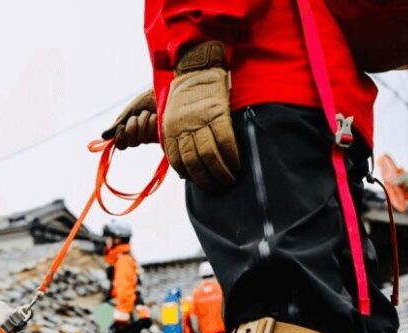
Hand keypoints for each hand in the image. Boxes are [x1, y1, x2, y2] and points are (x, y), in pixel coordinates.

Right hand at [102, 89, 159, 149]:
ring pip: (140, 138)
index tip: (121, 126)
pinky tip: (155, 115)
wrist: (159, 94)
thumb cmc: (144, 101)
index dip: (120, 138)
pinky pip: (151, 134)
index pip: (121, 145)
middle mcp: (139, 137)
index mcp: (129, 133)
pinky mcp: (161, 135)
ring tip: (147, 113)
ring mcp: (150, 137)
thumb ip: (116, 126)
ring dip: (142, 121)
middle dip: (132, 127)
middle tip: (136, 117)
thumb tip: (103, 137)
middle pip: (130, 143)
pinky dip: (150, 122)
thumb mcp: (127, 113)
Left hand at [162, 41, 239, 190]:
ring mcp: (201, 119)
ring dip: (220, 171)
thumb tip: (185, 172)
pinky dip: (231, 155)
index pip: (178, 160)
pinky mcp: (218, 112)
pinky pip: (225, 139)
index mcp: (170, 129)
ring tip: (228, 180)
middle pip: (194, 161)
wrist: (198, 69)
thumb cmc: (186, 98)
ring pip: (210, 153)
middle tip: (217, 187)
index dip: (189, 175)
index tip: (199, 183)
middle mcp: (184, 126)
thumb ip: (178, 142)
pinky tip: (236, 164)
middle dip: (206, 178)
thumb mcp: (173, 119)